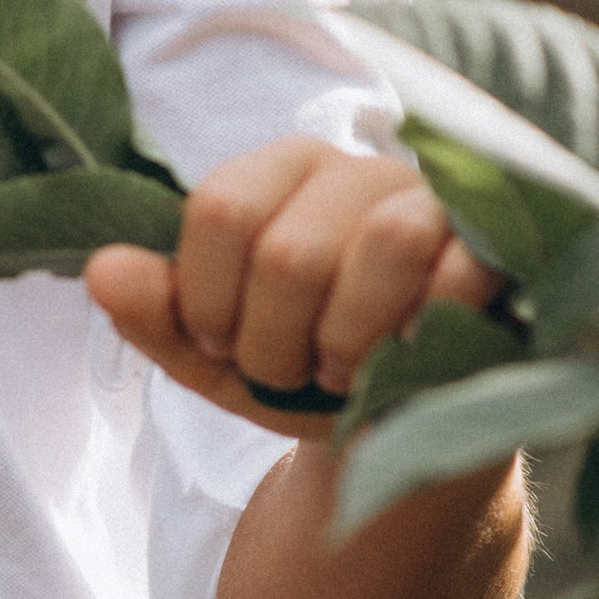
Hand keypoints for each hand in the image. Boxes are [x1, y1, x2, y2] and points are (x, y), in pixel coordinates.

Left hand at [83, 138, 496, 434]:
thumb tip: (100, 270)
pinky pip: (461, 273)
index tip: (218, 343)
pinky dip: (417, 338)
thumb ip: (156, 314)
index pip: (220, 210)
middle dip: (275, 344)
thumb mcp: (215, 356)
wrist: (400, 429)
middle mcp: (355, 168)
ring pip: (384, 243)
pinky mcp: (497, 249)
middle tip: (286, 374)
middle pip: (292, 248)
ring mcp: (434, 202)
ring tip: (338, 372)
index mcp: (278, 172)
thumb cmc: (303, 372)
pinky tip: (400, 364)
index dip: (207, 300)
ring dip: (347, 340)